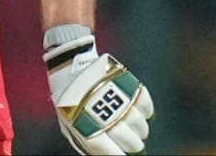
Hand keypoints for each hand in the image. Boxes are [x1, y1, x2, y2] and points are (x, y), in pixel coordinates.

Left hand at [44, 25, 153, 154]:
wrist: (69, 67)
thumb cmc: (71, 101)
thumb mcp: (70, 123)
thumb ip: (86, 140)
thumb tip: (105, 154)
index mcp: (81, 121)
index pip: (105, 148)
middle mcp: (98, 109)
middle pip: (128, 139)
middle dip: (133, 146)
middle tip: (133, 145)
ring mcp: (113, 94)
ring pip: (139, 123)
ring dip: (140, 131)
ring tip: (135, 129)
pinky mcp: (124, 80)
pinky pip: (144, 102)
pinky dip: (146, 111)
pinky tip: (141, 114)